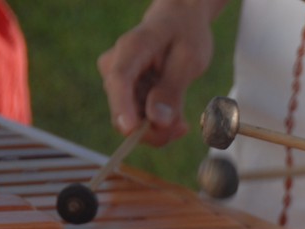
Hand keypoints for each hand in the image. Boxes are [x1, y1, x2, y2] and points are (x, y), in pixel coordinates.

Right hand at [97, 0, 222, 145]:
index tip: (132, 129)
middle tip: (183, 127)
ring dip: (159, 128)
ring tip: (183, 121)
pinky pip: (138, 120)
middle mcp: (115, 66)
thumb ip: (172, 89)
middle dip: (153, 129)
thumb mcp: (189, 59)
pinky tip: (176, 117)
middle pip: (123, 111)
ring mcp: (117, 82)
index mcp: (131, 49)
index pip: (119, 80)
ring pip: (131, 122)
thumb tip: (157, 121)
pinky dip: (158, 124)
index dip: (122, 107)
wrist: (180, 22)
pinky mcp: (125, 93)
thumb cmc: (185, 35)